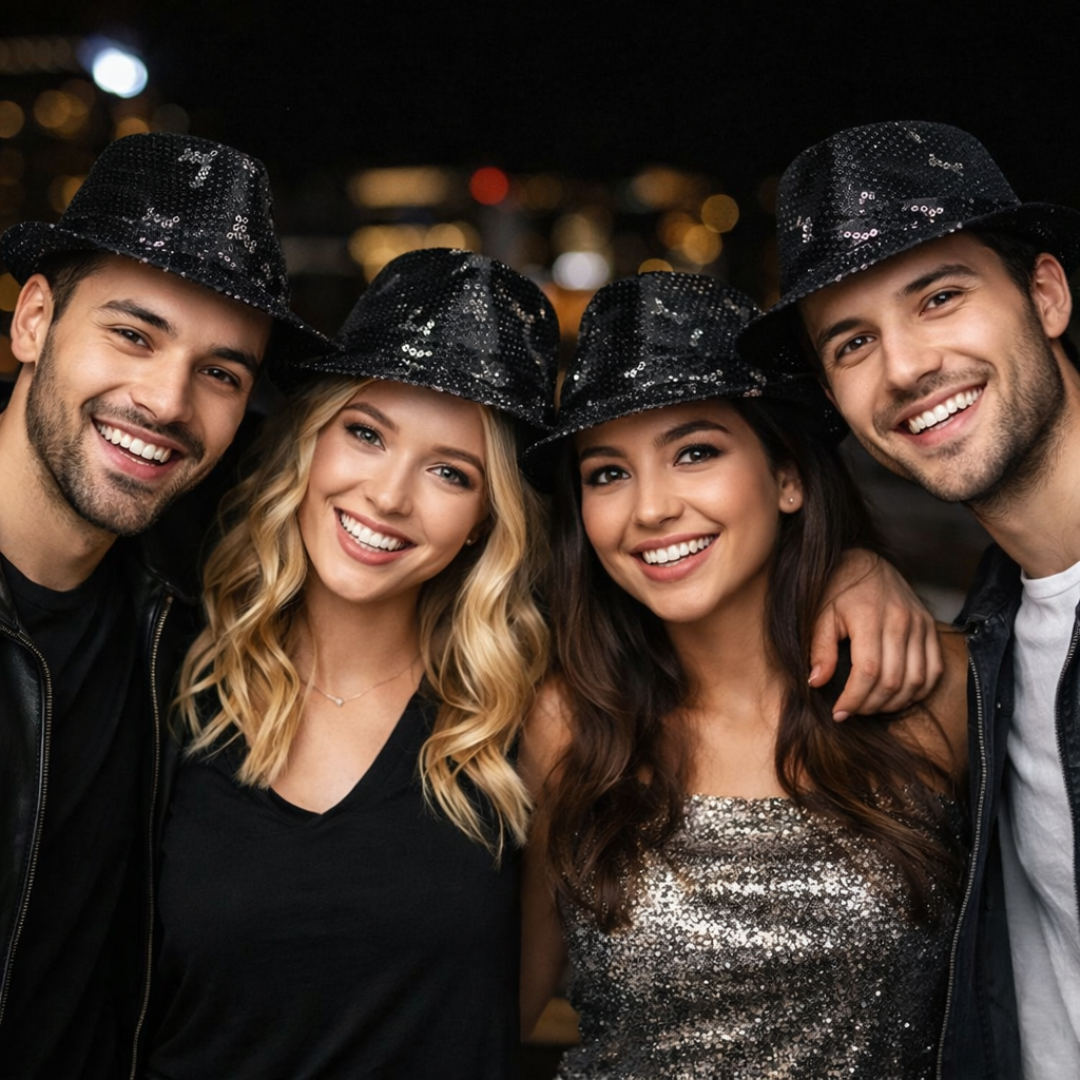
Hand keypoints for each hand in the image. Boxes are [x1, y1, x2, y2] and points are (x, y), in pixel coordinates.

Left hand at [809, 550, 941, 718]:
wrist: (863, 560)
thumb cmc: (836, 589)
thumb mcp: (820, 615)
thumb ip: (820, 649)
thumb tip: (816, 683)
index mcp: (870, 618)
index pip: (867, 672)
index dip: (853, 699)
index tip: (839, 712)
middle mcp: (901, 622)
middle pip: (893, 681)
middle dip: (871, 705)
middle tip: (852, 711)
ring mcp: (919, 624)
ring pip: (916, 680)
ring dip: (894, 702)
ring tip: (871, 706)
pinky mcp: (929, 627)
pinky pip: (934, 670)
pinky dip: (918, 690)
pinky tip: (897, 696)